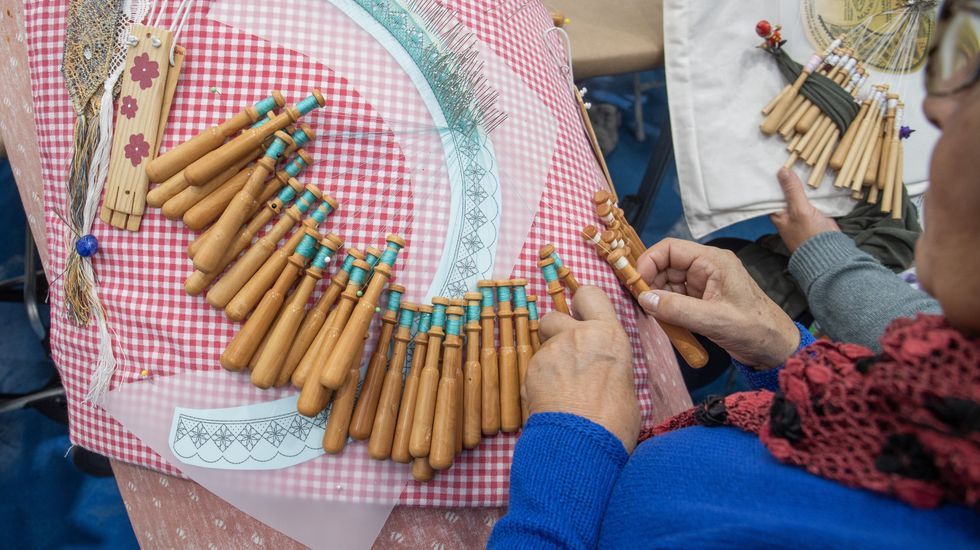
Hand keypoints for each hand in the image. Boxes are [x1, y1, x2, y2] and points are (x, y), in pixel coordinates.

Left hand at [527, 286, 639, 451]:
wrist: (582, 443)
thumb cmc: (615, 420)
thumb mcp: (624, 383)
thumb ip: (608, 364)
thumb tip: (602, 369)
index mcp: (607, 335)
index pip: (589, 294)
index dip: (582, 304)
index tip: (583, 318)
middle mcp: (576, 335)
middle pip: (553, 316)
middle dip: (555, 331)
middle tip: (567, 356)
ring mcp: (549, 352)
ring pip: (541, 347)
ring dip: (548, 362)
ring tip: (560, 390)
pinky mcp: (529, 371)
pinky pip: (532, 370)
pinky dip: (538, 382)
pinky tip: (549, 402)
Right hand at [636, 239, 799, 369]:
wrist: (775, 347)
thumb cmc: (754, 328)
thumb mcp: (714, 320)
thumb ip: (677, 309)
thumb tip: (645, 299)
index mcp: (713, 261)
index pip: (671, 248)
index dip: (649, 261)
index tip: (636, 283)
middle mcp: (705, 268)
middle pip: (665, 265)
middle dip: (650, 282)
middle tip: (640, 303)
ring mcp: (702, 284)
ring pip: (667, 283)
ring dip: (657, 298)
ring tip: (654, 316)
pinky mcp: (701, 300)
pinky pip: (674, 298)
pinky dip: (666, 309)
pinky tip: (665, 323)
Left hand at [770, 167, 840, 251]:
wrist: (830, 250)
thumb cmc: (809, 234)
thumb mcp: (799, 209)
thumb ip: (792, 190)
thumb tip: (782, 170)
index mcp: (777, 213)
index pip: (769, 193)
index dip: (770, 179)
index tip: (770, 162)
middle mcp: (787, 211)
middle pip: (785, 190)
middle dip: (787, 177)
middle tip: (787, 156)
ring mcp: (801, 211)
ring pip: (799, 192)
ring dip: (801, 181)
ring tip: (799, 160)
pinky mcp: (815, 211)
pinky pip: (812, 196)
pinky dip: (813, 187)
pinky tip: (814, 174)